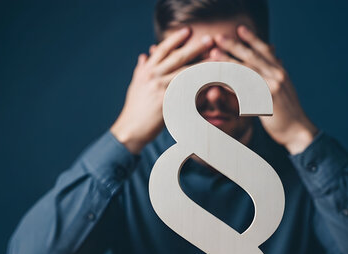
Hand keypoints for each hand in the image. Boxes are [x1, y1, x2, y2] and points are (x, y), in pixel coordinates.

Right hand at [111, 27, 213, 153]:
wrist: (130, 129)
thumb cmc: (134, 108)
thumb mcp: (136, 85)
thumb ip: (141, 69)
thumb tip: (144, 55)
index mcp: (146, 70)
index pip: (162, 49)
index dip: (175, 39)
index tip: (187, 31)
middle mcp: (153, 76)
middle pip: (177, 58)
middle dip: (194, 47)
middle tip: (209, 39)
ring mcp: (160, 89)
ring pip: (186, 74)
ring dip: (202, 66)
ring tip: (216, 60)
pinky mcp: (167, 102)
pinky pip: (187, 93)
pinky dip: (200, 88)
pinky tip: (212, 85)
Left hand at [212, 25, 318, 153]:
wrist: (298, 130)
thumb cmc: (288, 112)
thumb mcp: (285, 88)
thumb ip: (277, 74)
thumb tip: (276, 58)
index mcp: (281, 71)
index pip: (265, 50)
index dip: (252, 38)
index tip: (240, 29)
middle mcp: (278, 76)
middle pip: (253, 57)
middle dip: (235, 45)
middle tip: (219, 37)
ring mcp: (273, 88)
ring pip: (246, 71)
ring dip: (228, 61)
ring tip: (213, 54)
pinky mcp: (266, 101)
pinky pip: (244, 90)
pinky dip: (230, 84)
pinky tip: (218, 81)